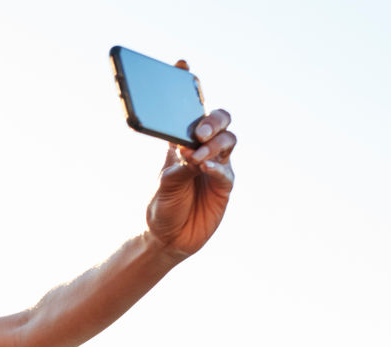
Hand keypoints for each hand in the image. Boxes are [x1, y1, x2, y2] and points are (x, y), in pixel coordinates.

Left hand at [146, 61, 235, 258]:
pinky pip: (226, 170)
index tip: (182, 64)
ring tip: (197, 156)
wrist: (169, 239)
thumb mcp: (162, 187)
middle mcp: (201, 149)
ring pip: (228, 140)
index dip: (188, 86)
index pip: (188, 110)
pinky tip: (205, 167)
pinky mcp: (224, 185)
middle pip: (217, 121)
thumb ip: (176, 169)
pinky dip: (216, 166)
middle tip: (197, 131)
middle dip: (211, 120)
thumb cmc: (162, 207)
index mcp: (180, 143)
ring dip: (214, 144)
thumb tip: (189, 153)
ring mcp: (216, 166)